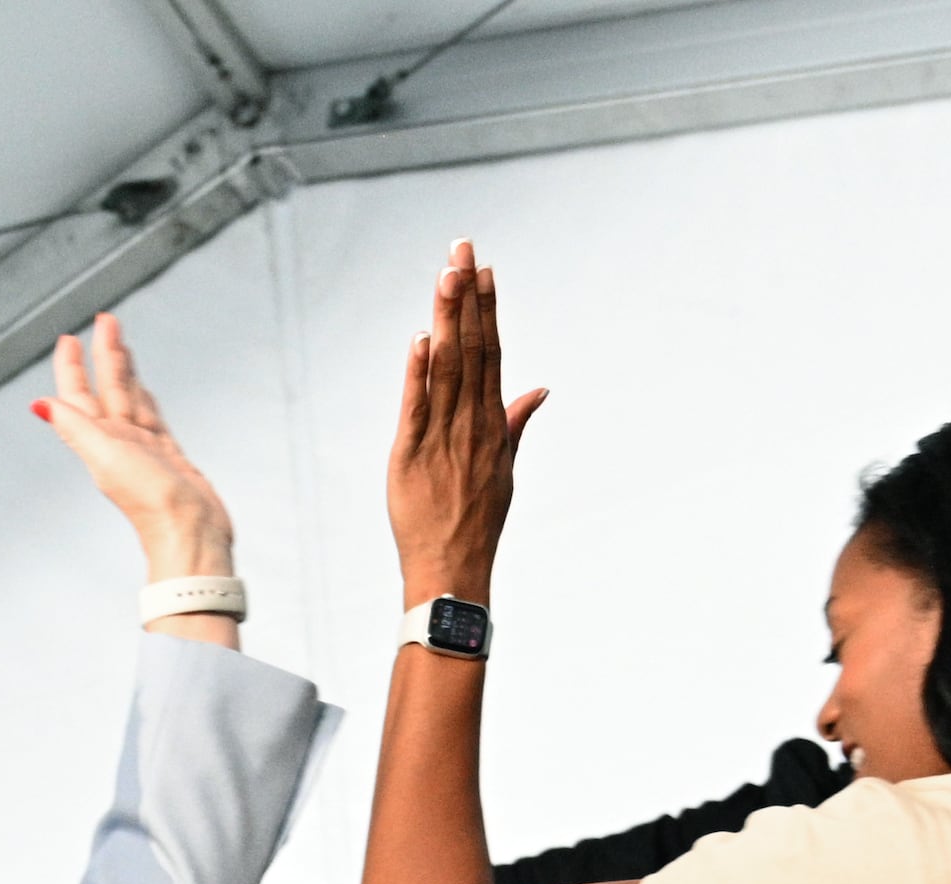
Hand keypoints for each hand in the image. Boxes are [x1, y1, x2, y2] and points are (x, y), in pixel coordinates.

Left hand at [31, 313, 236, 583]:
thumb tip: (39, 405)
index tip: (69, 339)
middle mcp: (118, 443)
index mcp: (100, 442)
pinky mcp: (167, 455)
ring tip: (120, 343)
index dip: (72, 368)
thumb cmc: (150, 503)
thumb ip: (75, 428)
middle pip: (108, 388)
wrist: (190, 534)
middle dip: (104, 355)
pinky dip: (145, 398)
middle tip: (106, 320)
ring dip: (124, 371)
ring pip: (131, 398)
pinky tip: (142, 388)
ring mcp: (144, 448)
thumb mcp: (106, 458)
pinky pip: (152, 417)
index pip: (79, 396)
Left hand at [387, 239, 545, 605]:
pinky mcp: (411, 455)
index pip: (490, 353)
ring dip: (446, 319)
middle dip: (467, 296)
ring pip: (446, 368)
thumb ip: (516, 422)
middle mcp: (471, 424)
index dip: (487, 309)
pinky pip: (416, 407)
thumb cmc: (477, 521)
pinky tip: (421, 338)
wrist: (453, 568)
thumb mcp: (505, 468)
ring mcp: (442, 438)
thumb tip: (540, 388)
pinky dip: (419, 372)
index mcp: (492, 424)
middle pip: (471, 348)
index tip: (484, 269)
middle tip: (463, 248)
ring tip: (446, 275)